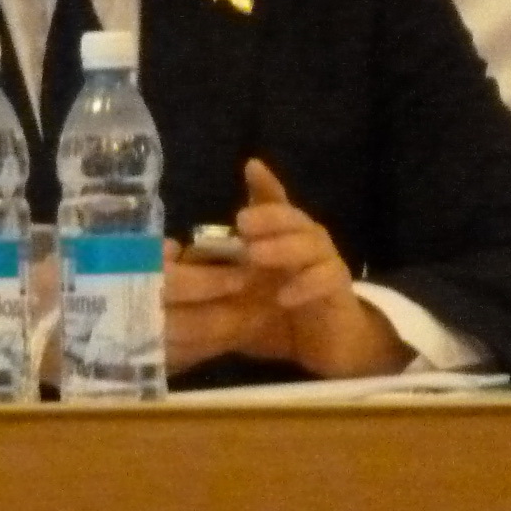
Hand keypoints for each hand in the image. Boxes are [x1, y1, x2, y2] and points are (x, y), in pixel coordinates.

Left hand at [164, 160, 412, 378]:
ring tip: (255, 255)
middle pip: (293, 218)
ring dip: (283, 247)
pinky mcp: (339, 290)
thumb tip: (171, 255)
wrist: (323, 343)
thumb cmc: (274, 310)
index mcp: (279, 236)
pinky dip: (306, 285)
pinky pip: (327, 280)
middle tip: (242, 222)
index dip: (265, 185)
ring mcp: (325, 263)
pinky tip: (283, 296)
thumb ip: (215, 271)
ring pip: (312, 244)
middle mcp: (304, 241)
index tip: (251, 167)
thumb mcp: (238, 290)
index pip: (274, 203)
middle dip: (269, 217)